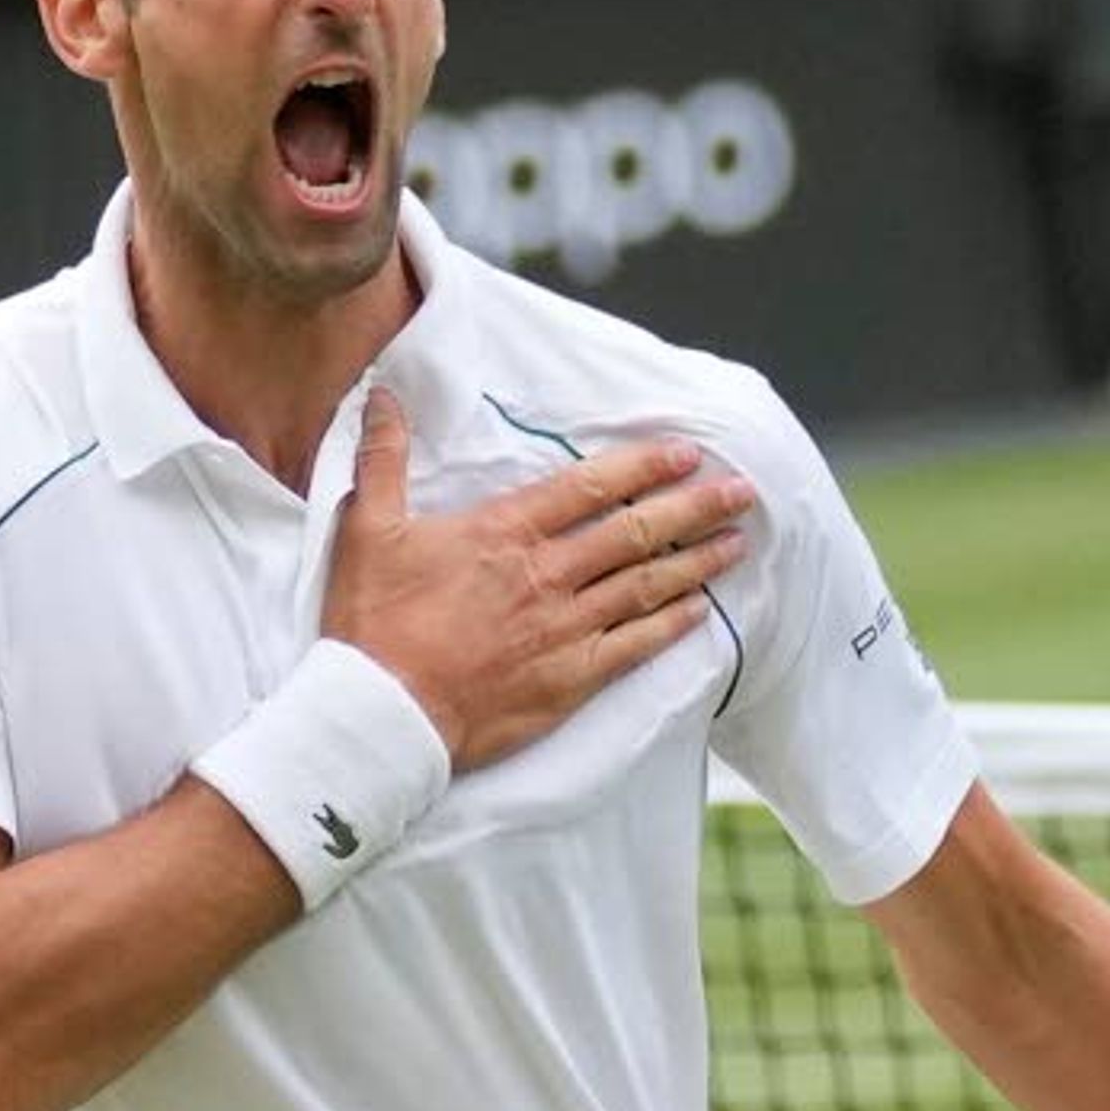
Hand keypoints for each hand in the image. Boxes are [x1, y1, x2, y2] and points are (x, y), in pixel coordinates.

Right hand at [320, 388, 756, 771]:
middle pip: (636, 531)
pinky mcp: (569, 678)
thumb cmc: (373, 622)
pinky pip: (634, 647)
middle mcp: (547, 574)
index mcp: (505, 531)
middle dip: (694, 508)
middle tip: (741, 492)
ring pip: (646, 586)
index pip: (590, 486)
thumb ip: (384, 459)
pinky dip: (671, 626)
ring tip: (738, 542)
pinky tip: (701, 611)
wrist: (383, 713)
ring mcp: (564, 628)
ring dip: (697, 561)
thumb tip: (386, 397)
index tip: (684, 454)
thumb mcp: (367, 528)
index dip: (643, 466)